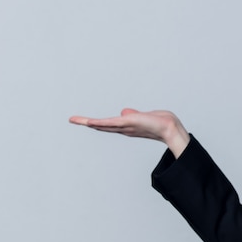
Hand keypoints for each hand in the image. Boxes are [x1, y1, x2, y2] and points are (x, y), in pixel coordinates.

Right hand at [69, 108, 190, 157]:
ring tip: (74, 120)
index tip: (85, 121)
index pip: (108, 125)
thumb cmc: (160, 121)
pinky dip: (98, 123)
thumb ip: (133, 115)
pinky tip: (88, 122)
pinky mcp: (126, 123)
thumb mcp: (144, 116)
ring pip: (102, 125)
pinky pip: (109, 123)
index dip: (96, 123)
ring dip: (87, 122)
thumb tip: (124, 112)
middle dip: (86, 123)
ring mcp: (124, 126)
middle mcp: (123, 128)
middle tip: (73, 120)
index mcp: (126, 126)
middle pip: (101, 126)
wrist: (168, 127)